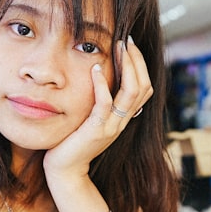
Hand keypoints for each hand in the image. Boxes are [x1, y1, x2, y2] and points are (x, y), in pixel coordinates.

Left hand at [43, 36, 153, 178]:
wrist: (65, 171)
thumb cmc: (74, 142)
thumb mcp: (93, 120)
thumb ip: (102, 104)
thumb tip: (102, 80)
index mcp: (124, 118)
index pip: (144, 88)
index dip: (141, 65)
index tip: (130, 45)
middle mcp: (122, 121)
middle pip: (143, 86)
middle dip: (137, 60)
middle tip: (127, 40)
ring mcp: (112, 126)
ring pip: (131, 92)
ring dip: (127, 66)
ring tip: (118, 46)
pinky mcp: (97, 130)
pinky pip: (105, 104)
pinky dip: (102, 84)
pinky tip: (96, 68)